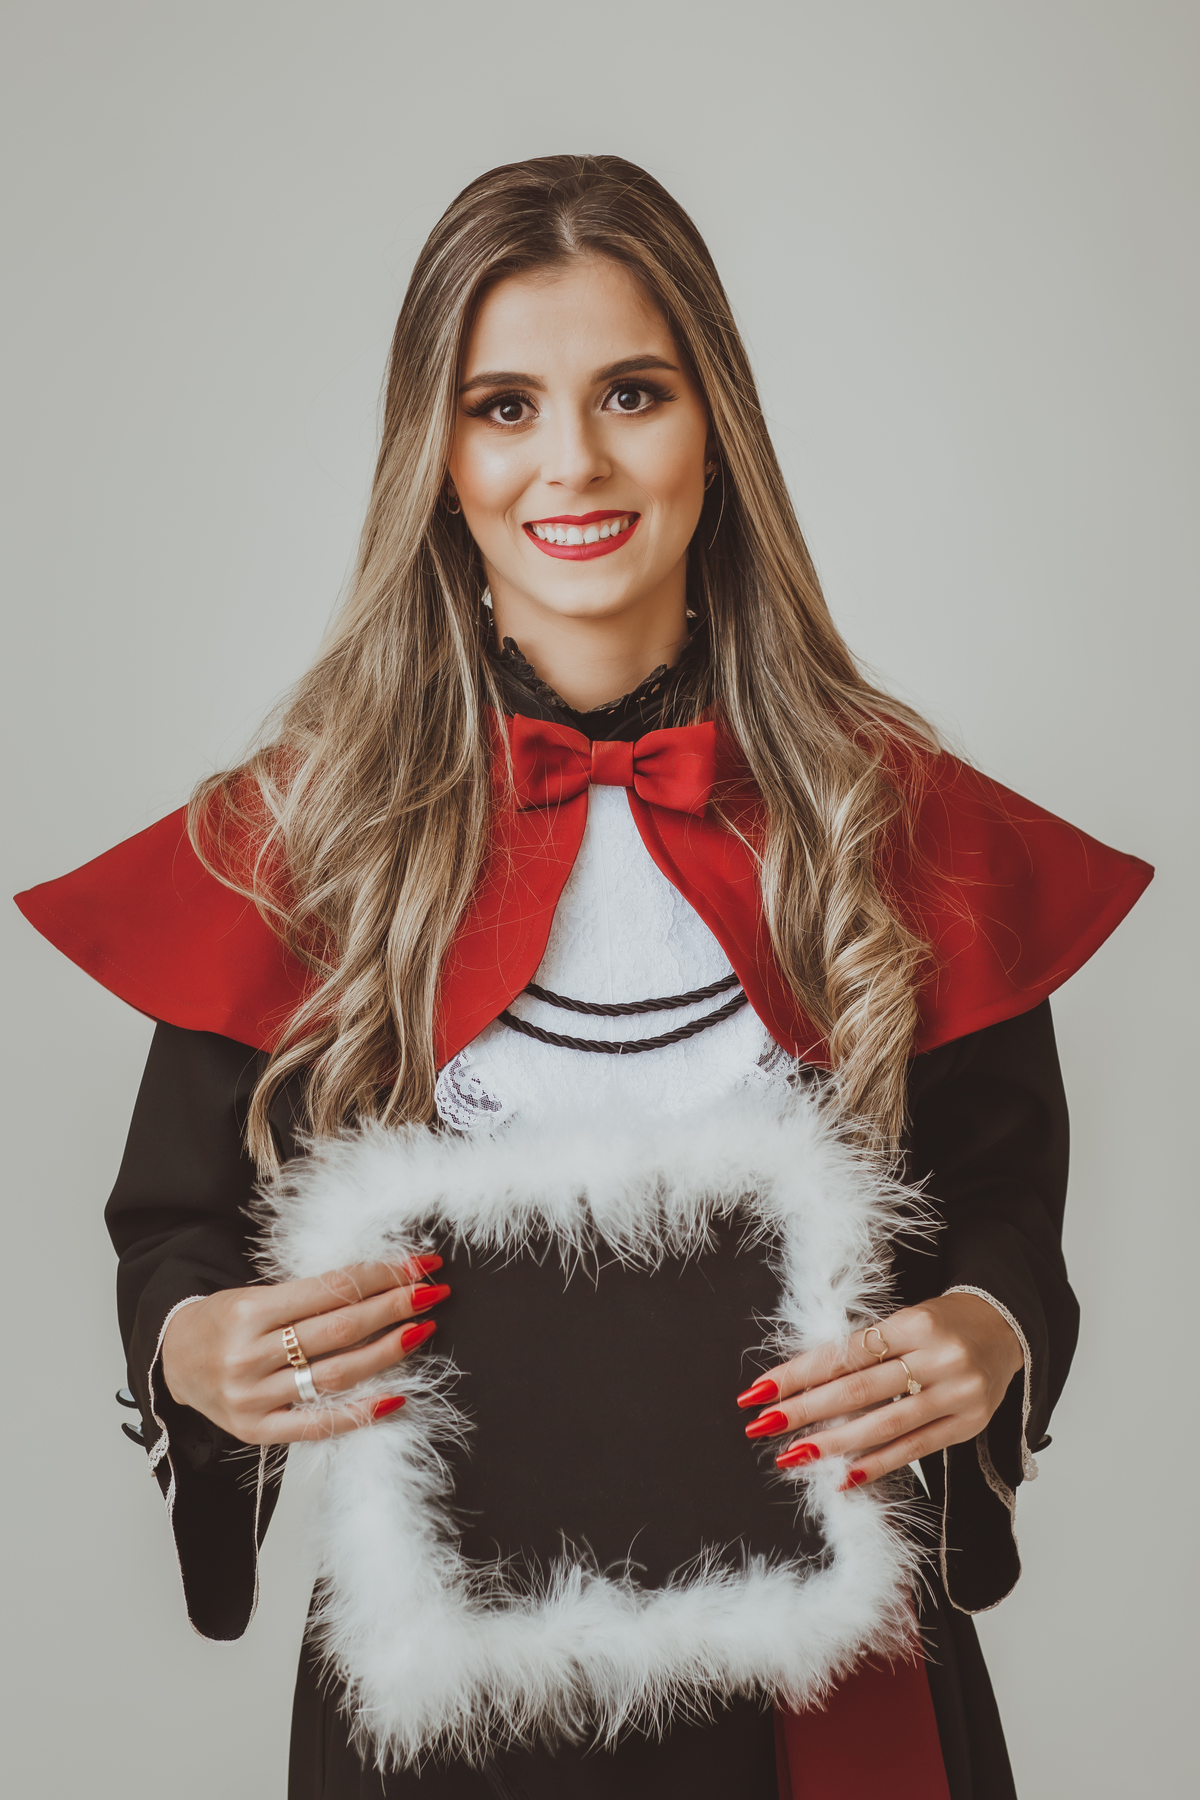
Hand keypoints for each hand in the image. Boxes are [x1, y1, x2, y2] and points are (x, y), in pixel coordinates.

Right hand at [160, 1256, 449, 1444]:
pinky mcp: (255, 1430)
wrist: (171, 1358)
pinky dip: (360, 1413)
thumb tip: (378, 1284)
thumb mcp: (256, 1294)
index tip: (417, 1264)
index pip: (330, 1290)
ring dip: (387, 1351)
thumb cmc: (223, 1320)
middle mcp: (249, 1355)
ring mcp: (252, 1397)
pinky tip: (396, 1397)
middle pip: (339, 1329)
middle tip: (432, 1292)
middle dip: (393, 1307)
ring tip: (421, 1331)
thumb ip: (309, 1296)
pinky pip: (316, 1425)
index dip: (379, 1275)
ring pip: (335, 1374)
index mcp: (249, 1311)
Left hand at [735, 1293, 1023, 1487]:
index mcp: (913, 1322)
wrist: (1005, 1327)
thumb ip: (863, 1350)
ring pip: (884, 1424)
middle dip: (805, 1410)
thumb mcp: (903, 1320)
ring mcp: (956, 1393)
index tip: (759, 1391)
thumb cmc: (939, 1323)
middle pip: (859, 1389)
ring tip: (794, 1455)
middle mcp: (937, 1356)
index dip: (799, 1373)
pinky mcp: (969, 1423)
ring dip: (833, 1443)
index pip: (845, 1353)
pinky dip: (877, 1464)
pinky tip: (845, 1476)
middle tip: (762, 1425)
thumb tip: (803, 1384)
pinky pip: (916, 1448)